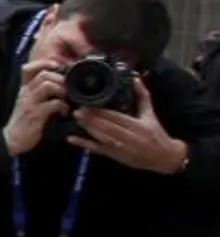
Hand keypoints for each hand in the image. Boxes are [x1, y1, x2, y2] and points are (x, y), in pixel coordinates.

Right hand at [4, 58, 67, 155]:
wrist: (12, 139)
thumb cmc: (24, 122)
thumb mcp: (28, 103)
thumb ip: (39, 93)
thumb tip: (58, 86)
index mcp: (24, 89)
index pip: (28, 68)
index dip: (43, 63)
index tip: (56, 67)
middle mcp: (25, 93)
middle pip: (43, 74)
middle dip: (60, 78)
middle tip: (68, 88)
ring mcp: (30, 103)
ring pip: (47, 85)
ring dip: (62, 90)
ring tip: (66, 99)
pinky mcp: (36, 115)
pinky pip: (53, 104)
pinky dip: (63, 106)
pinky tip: (64, 113)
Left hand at [67, 78, 187, 173]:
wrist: (164, 157)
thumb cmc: (156, 133)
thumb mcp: (151, 114)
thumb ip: (143, 96)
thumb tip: (136, 79)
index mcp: (138, 125)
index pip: (117, 117)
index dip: (102, 111)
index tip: (89, 103)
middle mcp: (129, 137)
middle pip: (107, 127)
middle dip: (91, 118)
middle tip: (77, 109)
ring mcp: (121, 147)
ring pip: (102, 137)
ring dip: (87, 128)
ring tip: (76, 118)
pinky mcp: (115, 156)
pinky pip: (98, 149)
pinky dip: (85, 144)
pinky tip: (72, 139)